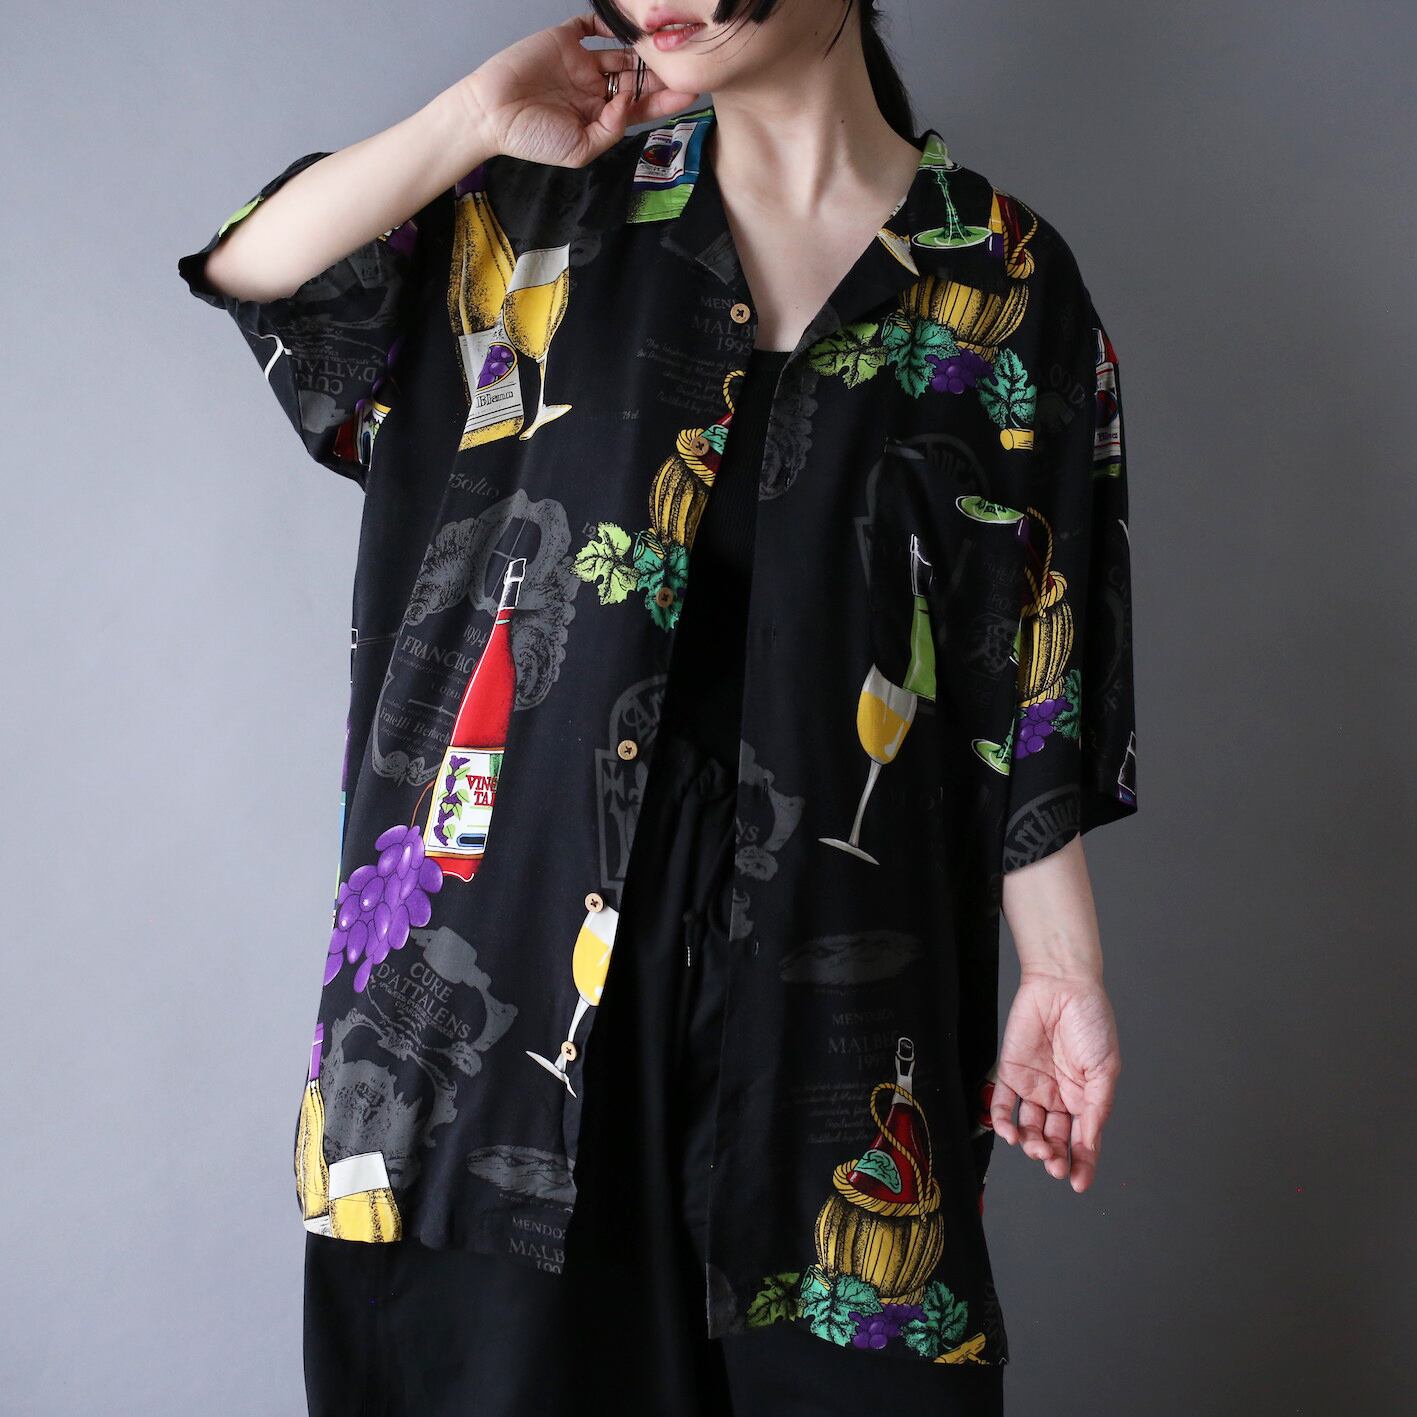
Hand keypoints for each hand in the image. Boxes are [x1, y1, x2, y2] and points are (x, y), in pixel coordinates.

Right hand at [460, 13, 699, 168]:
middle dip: (659, 72)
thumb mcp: (580, 149)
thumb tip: (631, 101)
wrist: (491, 114)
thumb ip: (611, 130)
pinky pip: (592, 26)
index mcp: (600, 116)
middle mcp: (595, 89)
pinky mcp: (564, 40)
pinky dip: (609, 22)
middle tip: (683, 64)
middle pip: (636, 77)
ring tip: (661, 45)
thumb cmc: (532, 138)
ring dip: (641, 49)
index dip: (665, 99)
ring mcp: (581, 63)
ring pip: (620, 51)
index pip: (640, 107)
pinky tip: (627, 24)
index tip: (689, 91)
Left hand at [988, 970, 1119, 1192]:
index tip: (1078, 1183)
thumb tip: (1091, 1141)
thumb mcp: (1105, 1069)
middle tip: (1054, 1163)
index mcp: (1086, 1099)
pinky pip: (1003, 1104)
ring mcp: (1034, 1087)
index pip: (1084, 1141)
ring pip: (1029, 1128)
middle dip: (1055, 1156)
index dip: (1082, 1163)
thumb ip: (1097, 1107)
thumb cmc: (1091, 1022)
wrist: (1062, 987)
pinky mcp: (1010, 1073)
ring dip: (1031, 1144)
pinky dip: (1004, 1122)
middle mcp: (1059, 1098)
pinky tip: (1010, 1134)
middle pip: (1055, 1139)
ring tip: (1036, 1148)